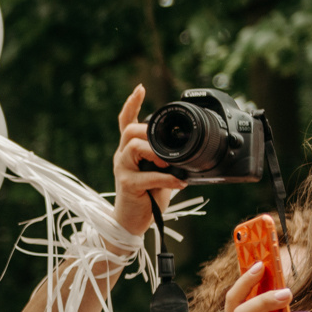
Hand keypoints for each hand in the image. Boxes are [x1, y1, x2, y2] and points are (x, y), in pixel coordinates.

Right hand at [112, 85, 180, 236]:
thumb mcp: (159, 173)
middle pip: (130, 131)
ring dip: (156, 152)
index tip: (140, 88)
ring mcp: (122, 170)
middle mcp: (122, 157)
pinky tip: (179, 183)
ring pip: (133, 147)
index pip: (125, 122)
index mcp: (129, 151)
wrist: (131, 223)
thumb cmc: (147, 198)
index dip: (132, 104)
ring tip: (170, 163)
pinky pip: (147, 176)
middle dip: (149, 132)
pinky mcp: (127, 185)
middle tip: (167, 148)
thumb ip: (167, 160)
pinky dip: (167, 179)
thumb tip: (190, 153)